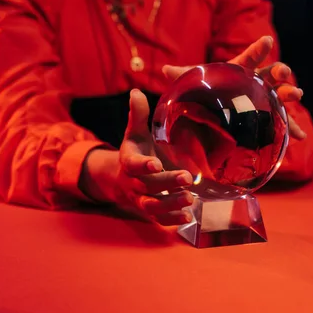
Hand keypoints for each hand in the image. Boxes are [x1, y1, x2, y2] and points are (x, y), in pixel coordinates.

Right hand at [80, 89, 194, 225]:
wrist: (122, 180)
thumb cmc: (136, 151)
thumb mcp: (135, 133)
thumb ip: (138, 115)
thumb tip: (135, 92)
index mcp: (128, 161)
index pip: (132, 164)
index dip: (143, 165)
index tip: (155, 163)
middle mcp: (133, 183)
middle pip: (148, 185)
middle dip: (167, 182)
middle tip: (187, 178)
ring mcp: (141, 199)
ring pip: (153, 205)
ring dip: (171, 203)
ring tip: (190, 199)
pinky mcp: (151, 212)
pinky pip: (159, 219)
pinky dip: (173, 220)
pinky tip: (189, 218)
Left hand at [162, 36, 306, 139]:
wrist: (220, 107)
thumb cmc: (211, 90)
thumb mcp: (197, 84)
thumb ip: (184, 76)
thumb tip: (164, 70)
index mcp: (242, 70)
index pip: (250, 57)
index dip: (258, 49)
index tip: (266, 40)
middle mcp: (258, 82)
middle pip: (272, 74)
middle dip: (280, 71)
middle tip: (283, 71)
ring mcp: (267, 98)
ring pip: (281, 95)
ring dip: (290, 94)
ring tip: (297, 94)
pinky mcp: (270, 116)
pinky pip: (283, 122)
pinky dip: (292, 129)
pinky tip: (299, 138)